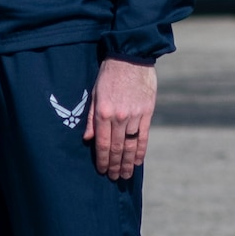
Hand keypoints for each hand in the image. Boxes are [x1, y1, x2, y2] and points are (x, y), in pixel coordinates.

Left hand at [85, 57, 155, 181]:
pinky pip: (143, 136)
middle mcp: (119, 117)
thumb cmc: (109, 74)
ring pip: (130, 145)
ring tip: (125, 175)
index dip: (102, 159)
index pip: (102, 143)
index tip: (102, 170)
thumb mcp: (95, 93)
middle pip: (116, 148)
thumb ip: (91, 118)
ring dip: (127, 163)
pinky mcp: (147, 113)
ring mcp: (134, 116)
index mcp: (103, 112)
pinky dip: (140, 151)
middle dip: (114, 165)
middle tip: (114, 178)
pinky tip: (137, 161)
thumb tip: (87, 139)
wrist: (131, 57)